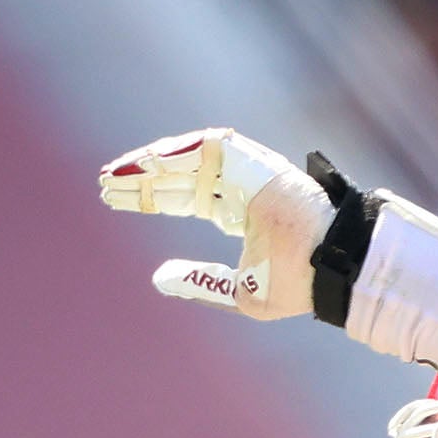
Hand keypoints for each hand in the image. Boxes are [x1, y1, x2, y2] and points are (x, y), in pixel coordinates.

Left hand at [98, 127, 335, 321]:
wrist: (332, 271)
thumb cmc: (297, 284)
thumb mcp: (238, 291)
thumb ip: (200, 281)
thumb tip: (157, 278)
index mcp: (240, 213)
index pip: (186, 196)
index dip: (151, 196)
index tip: (113, 199)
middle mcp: (243, 188)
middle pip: (182, 174)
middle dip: (143, 178)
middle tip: (105, 184)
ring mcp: (252, 173)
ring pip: (192, 156)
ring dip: (153, 162)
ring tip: (116, 173)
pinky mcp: (259, 164)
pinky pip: (213, 147)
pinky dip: (179, 152)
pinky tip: (147, 163)